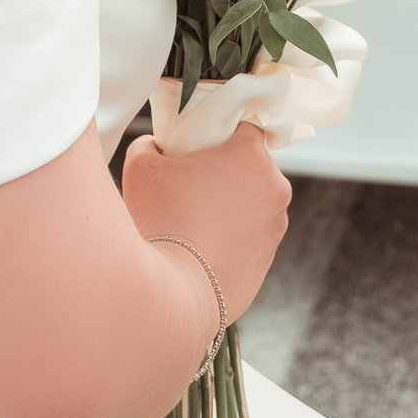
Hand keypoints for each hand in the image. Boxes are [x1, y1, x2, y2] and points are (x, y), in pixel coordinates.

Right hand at [120, 120, 290, 319]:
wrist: (176, 292)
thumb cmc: (161, 219)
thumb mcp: (141, 166)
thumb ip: (150, 145)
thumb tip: (156, 147)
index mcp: (251, 155)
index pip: (247, 125)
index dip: (224, 129)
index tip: (202, 141)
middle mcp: (275, 188)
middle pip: (250, 166)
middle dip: (225, 170)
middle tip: (190, 181)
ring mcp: (275, 227)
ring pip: (252, 202)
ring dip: (230, 204)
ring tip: (192, 219)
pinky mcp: (268, 259)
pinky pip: (250, 235)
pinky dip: (231, 235)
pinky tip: (201, 244)